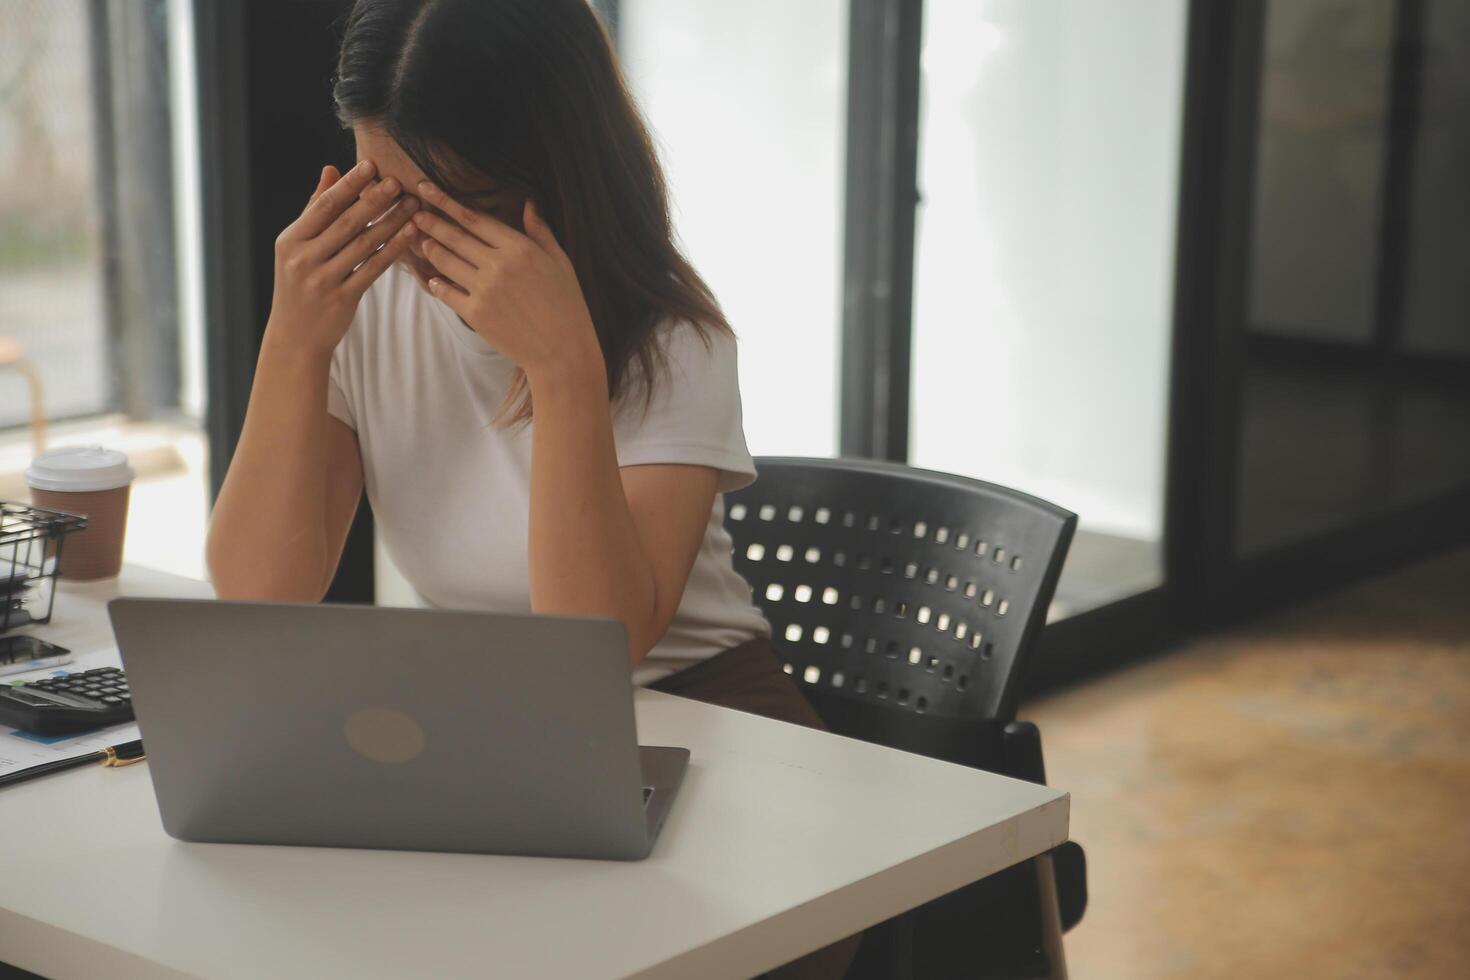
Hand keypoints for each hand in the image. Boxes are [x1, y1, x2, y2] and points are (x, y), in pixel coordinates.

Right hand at [266, 160, 420, 355]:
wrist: (295, 336)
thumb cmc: (299, 284)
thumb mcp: (297, 247)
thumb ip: (315, 208)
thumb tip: (330, 169)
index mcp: (290, 240)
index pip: (323, 207)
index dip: (348, 185)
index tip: (370, 166)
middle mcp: (303, 259)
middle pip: (346, 223)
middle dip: (373, 200)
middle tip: (397, 181)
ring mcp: (323, 281)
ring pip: (364, 245)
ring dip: (391, 222)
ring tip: (411, 204)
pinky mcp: (343, 299)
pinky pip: (374, 268)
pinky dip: (393, 249)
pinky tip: (410, 233)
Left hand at [411, 182, 603, 383]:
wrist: (563, 351)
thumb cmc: (566, 304)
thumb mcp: (560, 261)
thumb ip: (540, 230)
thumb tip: (529, 202)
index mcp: (520, 248)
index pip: (474, 218)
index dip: (446, 201)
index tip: (426, 188)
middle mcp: (499, 265)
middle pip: (454, 236)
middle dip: (430, 222)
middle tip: (414, 213)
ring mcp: (485, 290)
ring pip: (446, 262)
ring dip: (430, 249)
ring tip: (421, 242)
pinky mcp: (476, 314)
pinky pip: (447, 293)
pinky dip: (437, 284)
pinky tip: (433, 279)